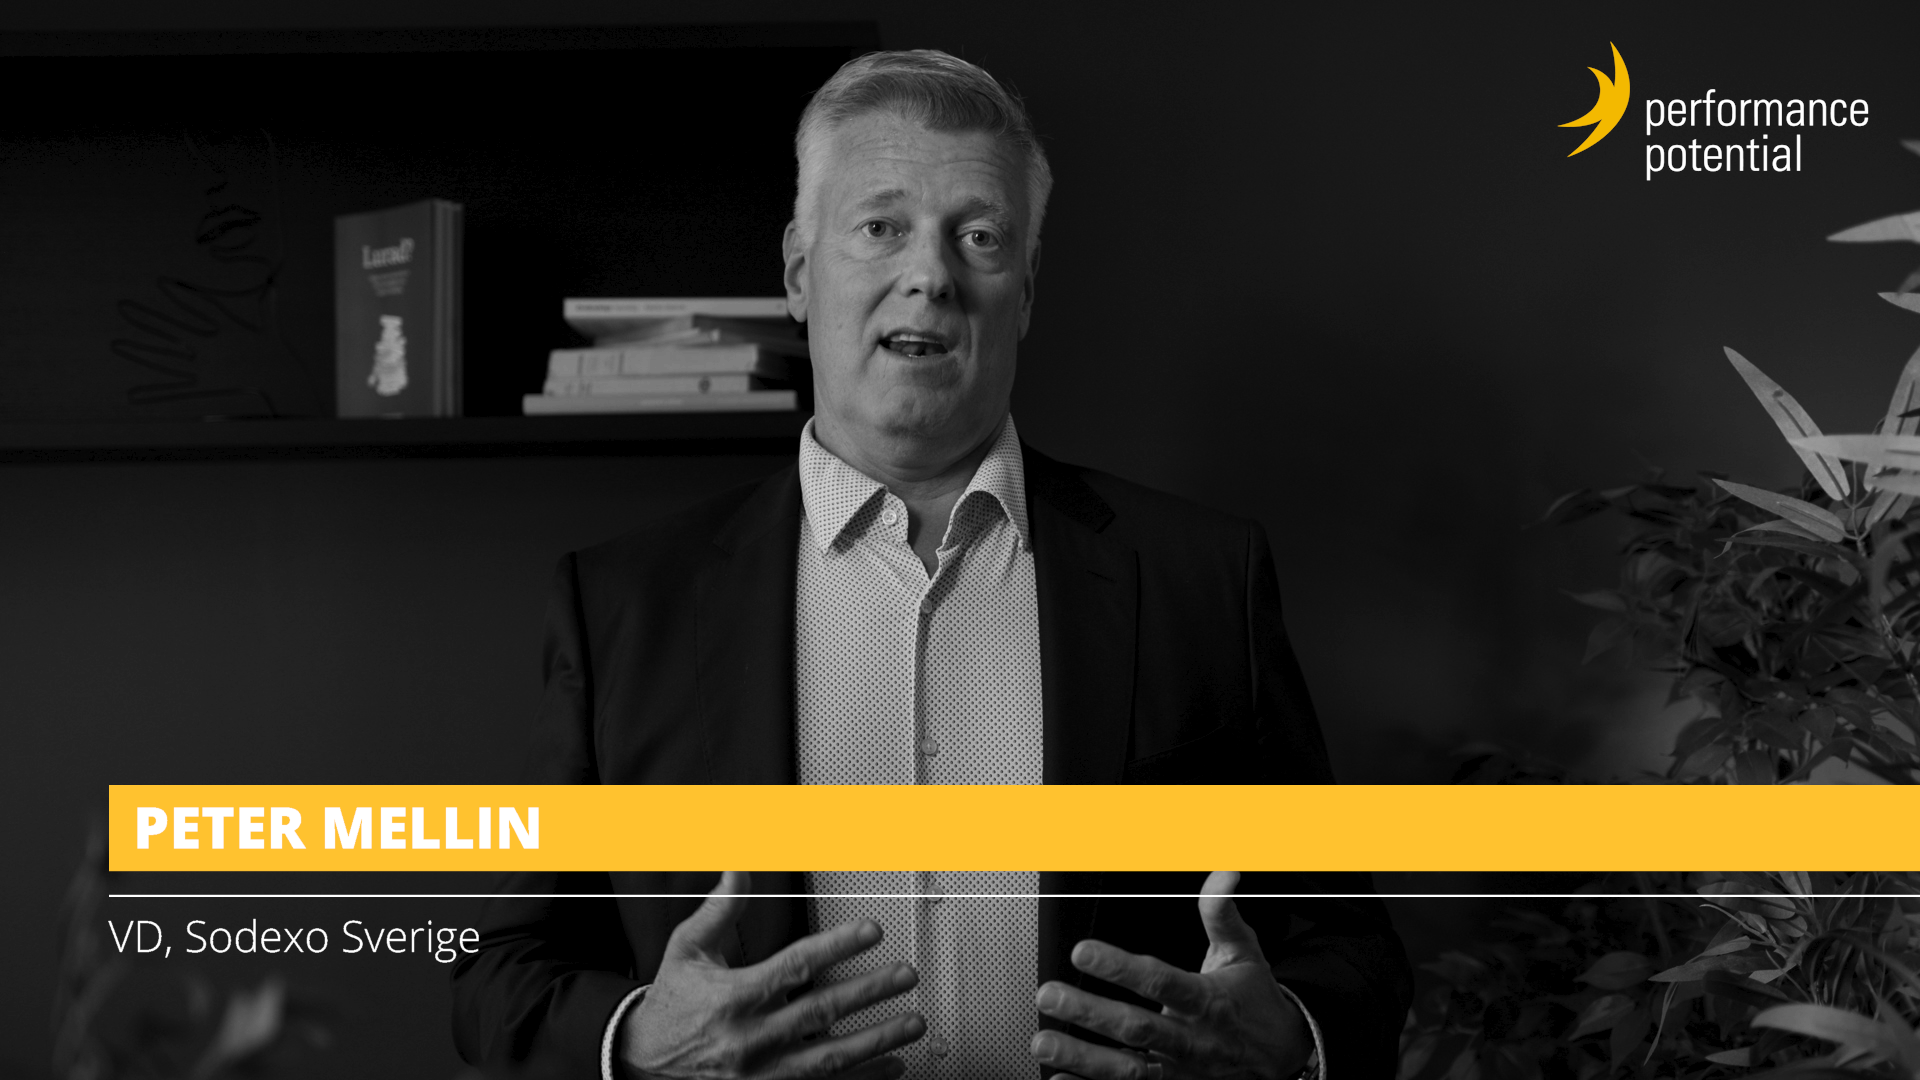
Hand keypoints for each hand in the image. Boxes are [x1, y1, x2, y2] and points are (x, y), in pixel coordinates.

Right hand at [618, 871, 924, 1078]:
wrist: (641, 1061)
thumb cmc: (671, 1003)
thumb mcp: (687, 951)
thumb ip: (719, 911)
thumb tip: (738, 870)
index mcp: (733, 996)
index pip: (794, 966)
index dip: (836, 946)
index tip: (870, 931)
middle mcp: (750, 1037)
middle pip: (820, 1013)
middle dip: (869, 992)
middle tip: (905, 976)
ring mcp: (761, 1073)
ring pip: (829, 1059)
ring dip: (877, 1041)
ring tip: (912, 1023)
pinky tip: (892, 1068)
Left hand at [1030, 871, 1311, 1079]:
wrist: (1284, 1056)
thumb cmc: (1254, 1000)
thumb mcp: (1243, 953)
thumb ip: (1221, 914)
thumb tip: (1224, 874)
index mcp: (1208, 1001)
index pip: (1161, 981)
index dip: (1120, 968)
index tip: (1082, 951)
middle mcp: (1193, 1040)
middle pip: (1138, 1029)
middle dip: (1090, 1014)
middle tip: (1049, 995)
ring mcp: (1183, 1072)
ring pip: (1130, 1071)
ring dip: (1083, 1059)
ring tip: (1043, 1043)